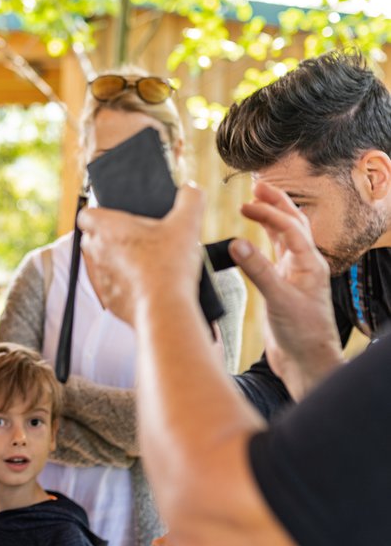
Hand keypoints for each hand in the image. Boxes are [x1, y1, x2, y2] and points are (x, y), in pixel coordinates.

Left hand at [77, 184, 205, 324]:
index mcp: (107, 229)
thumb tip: (192, 189)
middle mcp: (96, 252)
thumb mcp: (187, 224)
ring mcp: (100, 278)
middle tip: (136, 237)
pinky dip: (123, 283)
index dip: (97, 212)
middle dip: (108, 236)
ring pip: (100, 263)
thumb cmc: (169, 265)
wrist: (164, 310)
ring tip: (143, 260)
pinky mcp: (109, 300)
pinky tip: (145, 283)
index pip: (86, 214)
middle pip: (91, 238)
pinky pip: (111, 287)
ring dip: (116, 260)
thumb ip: (190, 199)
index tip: (115, 215)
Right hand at [230, 182, 342, 398]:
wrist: (305, 360)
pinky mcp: (282, 285)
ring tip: (255, 201)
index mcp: (309, 263)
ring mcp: (294, 274)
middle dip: (276, 203)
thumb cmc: (302, 333)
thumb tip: (236, 242)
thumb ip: (257, 270)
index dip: (267, 212)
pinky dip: (263, 239)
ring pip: (284, 237)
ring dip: (271, 217)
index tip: (244, 205)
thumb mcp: (278, 299)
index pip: (288, 227)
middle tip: (257, 186)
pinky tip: (251, 237)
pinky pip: (273, 253)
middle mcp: (304, 264)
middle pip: (293, 223)